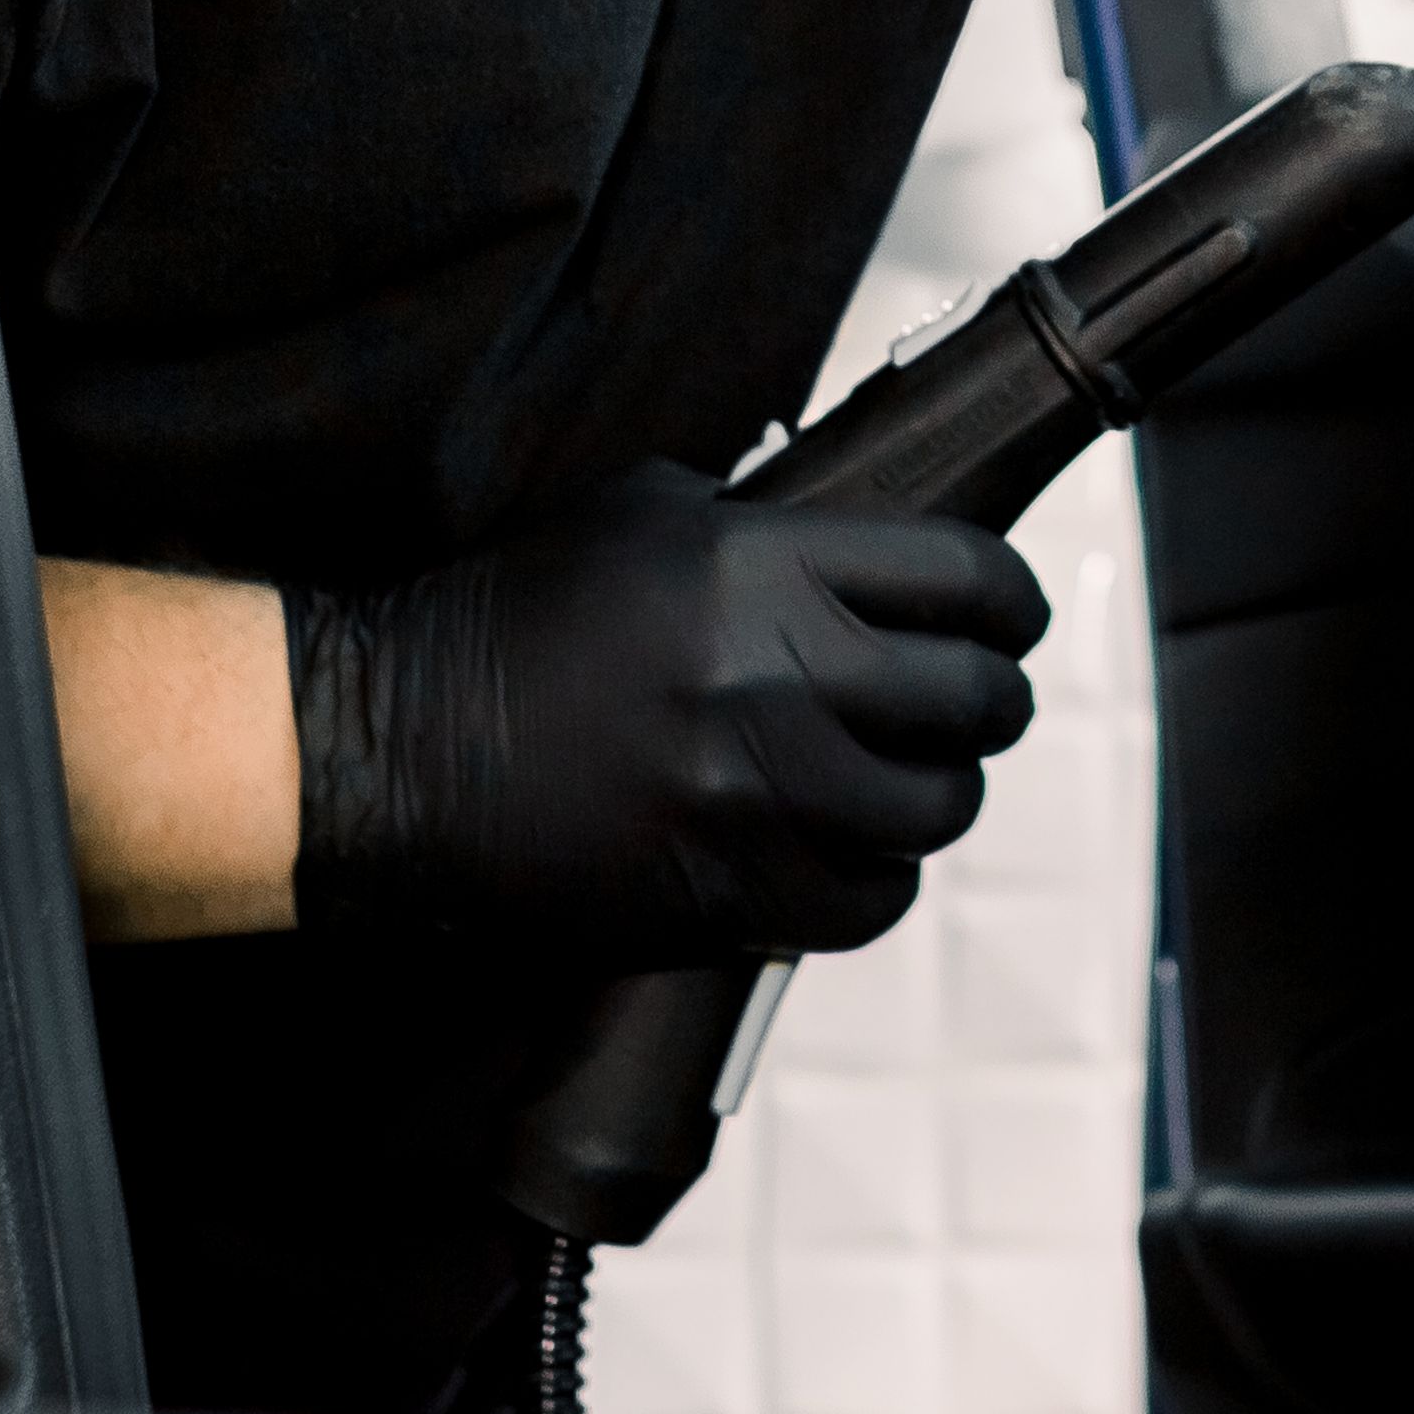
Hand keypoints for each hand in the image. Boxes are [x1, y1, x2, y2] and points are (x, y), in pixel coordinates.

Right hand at [283, 460, 1048, 958]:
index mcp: (759, 565)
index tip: (1010, 618)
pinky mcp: (728, 889)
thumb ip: (767, 522)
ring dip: (938, 790)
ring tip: (906, 776)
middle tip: (974, 702)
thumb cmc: (516, 621)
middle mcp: (773, 677)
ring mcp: (754, 793)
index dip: (1011, 601)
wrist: (402, 749)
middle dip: (992, 697)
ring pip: (938, 805)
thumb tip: (867, 547)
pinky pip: (872, 898)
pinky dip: (878, 876)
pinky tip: (847, 848)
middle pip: (976, 697)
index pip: (964, 577)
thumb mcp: (641, 515)